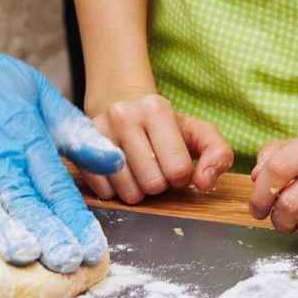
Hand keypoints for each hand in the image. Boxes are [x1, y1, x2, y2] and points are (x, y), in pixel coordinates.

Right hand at [0, 3, 124, 272]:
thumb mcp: (33, 92)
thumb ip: (74, 131)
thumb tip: (116, 160)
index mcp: (20, 134)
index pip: (53, 185)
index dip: (73, 219)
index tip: (92, 252)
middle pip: (19, 197)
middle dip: (45, 231)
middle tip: (66, 263)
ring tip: (24, 254)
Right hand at [84, 91, 232, 203]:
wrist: (121, 106)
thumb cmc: (165, 126)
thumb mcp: (198, 133)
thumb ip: (217, 154)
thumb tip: (203, 183)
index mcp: (156, 109)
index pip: (178, 170)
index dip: (181, 177)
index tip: (175, 166)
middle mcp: (123, 116)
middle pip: (152, 184)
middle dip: (159, 184)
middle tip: (155, 169)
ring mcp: (97, 132)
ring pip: (127, 192)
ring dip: (137, 190)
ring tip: (138, 172)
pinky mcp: (80, 149)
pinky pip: (103, 191)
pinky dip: (115, 191)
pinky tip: (120, 175)